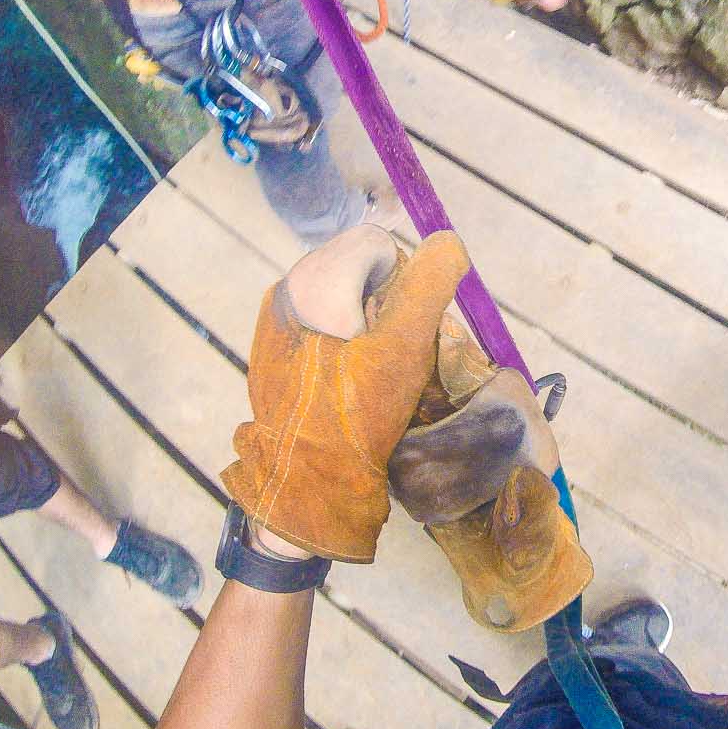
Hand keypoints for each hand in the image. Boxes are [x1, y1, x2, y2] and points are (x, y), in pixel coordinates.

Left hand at [222, 226, 472, 562]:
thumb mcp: (404, 346)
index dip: (406, 283)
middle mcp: (285, 297)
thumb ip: (428, 285)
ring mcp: (278, 332)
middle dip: (392, 308)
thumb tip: (449, 241)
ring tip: (383, 376)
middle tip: (403, 354)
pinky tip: (361, 388)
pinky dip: (354, 353)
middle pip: (362, 277)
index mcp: (307, 283)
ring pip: (348, 307)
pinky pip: (330, 337)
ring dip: (376, 332)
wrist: (308, 487)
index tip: (412, 327)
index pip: (376, 248)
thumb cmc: (356, 414)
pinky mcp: (278, 363)